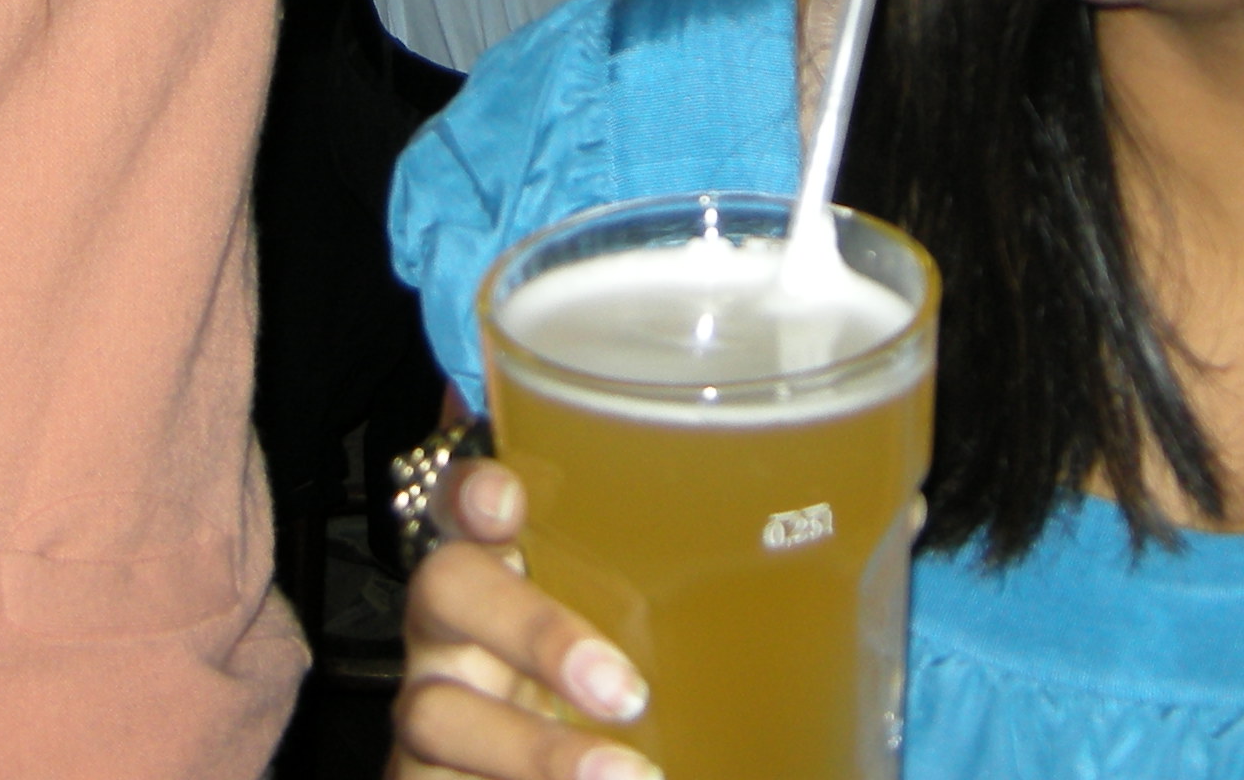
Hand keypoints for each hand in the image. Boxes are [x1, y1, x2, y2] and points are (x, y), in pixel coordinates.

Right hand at [392, 452, 658, 779]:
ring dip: (537, 750)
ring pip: (435, 713)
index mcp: (506, 575)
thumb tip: (813, 571)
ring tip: (631, 778)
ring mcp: (430, 714)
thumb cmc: (615, 698)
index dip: (470, 491)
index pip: (464, 505)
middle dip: (532, 631)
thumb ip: (676, 599)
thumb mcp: (641, 636)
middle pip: (445, 590)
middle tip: (625, 690)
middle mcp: (451, 634)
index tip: (509, 500)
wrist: (573, 778)